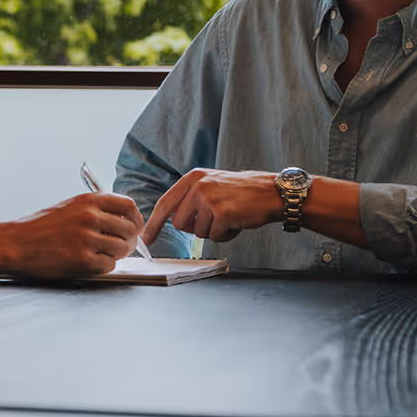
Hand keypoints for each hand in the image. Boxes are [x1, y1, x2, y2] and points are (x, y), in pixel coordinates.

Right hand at [1, 192, 143, 278]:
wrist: (15, 244)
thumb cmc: (39, 227)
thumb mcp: (69, 206)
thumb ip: (95, 209)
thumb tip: (122, 220)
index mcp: (88, 201)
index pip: (128, 206)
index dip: (136, 219)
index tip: (136, 228)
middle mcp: (90, 217)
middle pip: (129, 229)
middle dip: (130, 241)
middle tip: (124, 247)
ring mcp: (86, 239)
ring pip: (122, 249)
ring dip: (117, 255)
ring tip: (104, 255)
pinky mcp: (82, 260)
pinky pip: (109, 265)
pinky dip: (104, 267)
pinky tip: (92, 263)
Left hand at [142, 169, 282, 244]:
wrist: (270, 192)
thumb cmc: (242, 192)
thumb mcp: (212, 184)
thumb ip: (191, 197)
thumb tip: (171, 219)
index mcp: (193, 177)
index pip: (165, 203)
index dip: (154, 223)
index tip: (145, 238)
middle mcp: (198, 186)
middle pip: (179, 223)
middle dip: (195, 229)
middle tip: (214, 220)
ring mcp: (209, 199)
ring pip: (198, 233)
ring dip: (213, 231)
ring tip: (229, 217)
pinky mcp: (222, 214)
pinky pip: (215, 237)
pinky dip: (225, 236)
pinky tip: (236, 223)